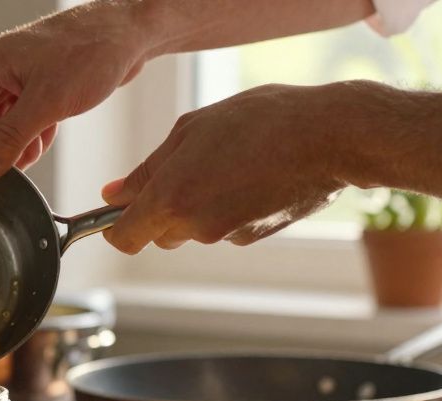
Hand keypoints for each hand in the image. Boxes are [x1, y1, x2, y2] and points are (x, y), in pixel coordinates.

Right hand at [0, 1, 153, 182]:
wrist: (128, 33)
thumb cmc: (92, 49)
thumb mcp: (49, 101)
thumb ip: (9, 138)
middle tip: (9, 171)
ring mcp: (6, 83)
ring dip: (11, 150)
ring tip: (37, 144)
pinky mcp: (26, 92)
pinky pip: (13, 129)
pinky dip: (27, 141)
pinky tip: (45, 137)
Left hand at [101, 83, 346, 253]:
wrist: (329, 136)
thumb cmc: (259, 121)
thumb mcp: (191, 130)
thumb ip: (147, 169)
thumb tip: (112, 195)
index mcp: (171, 200)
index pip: (124, 238)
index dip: (115, 226)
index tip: (119, 211)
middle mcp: (195, 227)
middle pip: (158, 235)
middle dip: (161, 211)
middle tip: (186, 168)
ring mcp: (227, 236)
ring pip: (194, 229)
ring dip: (198, 204)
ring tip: (228, 162)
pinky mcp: (254, 237)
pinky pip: (225, 226)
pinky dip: (228, 206)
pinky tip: (251, 174)